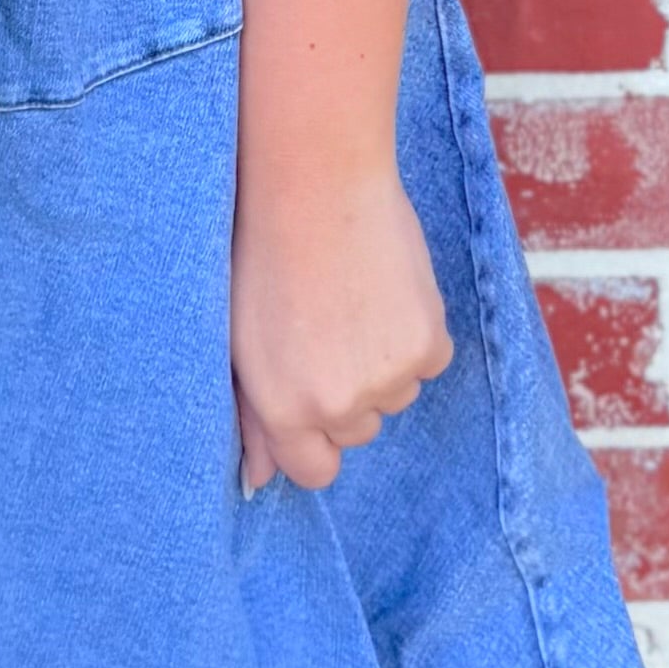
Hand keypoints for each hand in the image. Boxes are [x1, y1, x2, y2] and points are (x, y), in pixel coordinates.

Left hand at [230, 156, 452, 495]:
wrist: (316, 185)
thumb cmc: (264, 255)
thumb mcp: (239, 342)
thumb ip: (252, 417)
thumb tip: (257, 482)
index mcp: (283, 410)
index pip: (314, 471)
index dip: (314, 435)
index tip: (313, 397)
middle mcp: (339, 406)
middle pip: (357, 431)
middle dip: (346, 395)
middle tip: (327, 329)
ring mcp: (389, 378)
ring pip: (396, 395)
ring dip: (382, 363)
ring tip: (352, 300)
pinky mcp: (428, 344)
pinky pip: (430, 360)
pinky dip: (415, 334)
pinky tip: (385, 290)